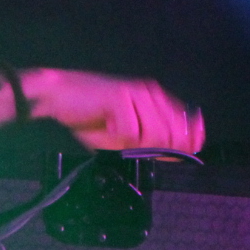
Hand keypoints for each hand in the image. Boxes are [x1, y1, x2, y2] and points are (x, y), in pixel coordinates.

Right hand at [19, 67, 204, 153]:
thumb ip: (156, 145)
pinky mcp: (121, 96)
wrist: (61, 98)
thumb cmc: (92, 118)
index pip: (188, 126)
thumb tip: (183, 154)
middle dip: (154, 149)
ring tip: (117, 134)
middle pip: (172, 135)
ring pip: (154, 134)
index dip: (189, 144)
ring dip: (135, 143)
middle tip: (130, 145)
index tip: (178, 156)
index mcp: (157, 100)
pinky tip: (107, 125)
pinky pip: (131, 132)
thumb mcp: (128, 138)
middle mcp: (152, 93)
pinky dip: (118, 137)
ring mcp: (137, 93)